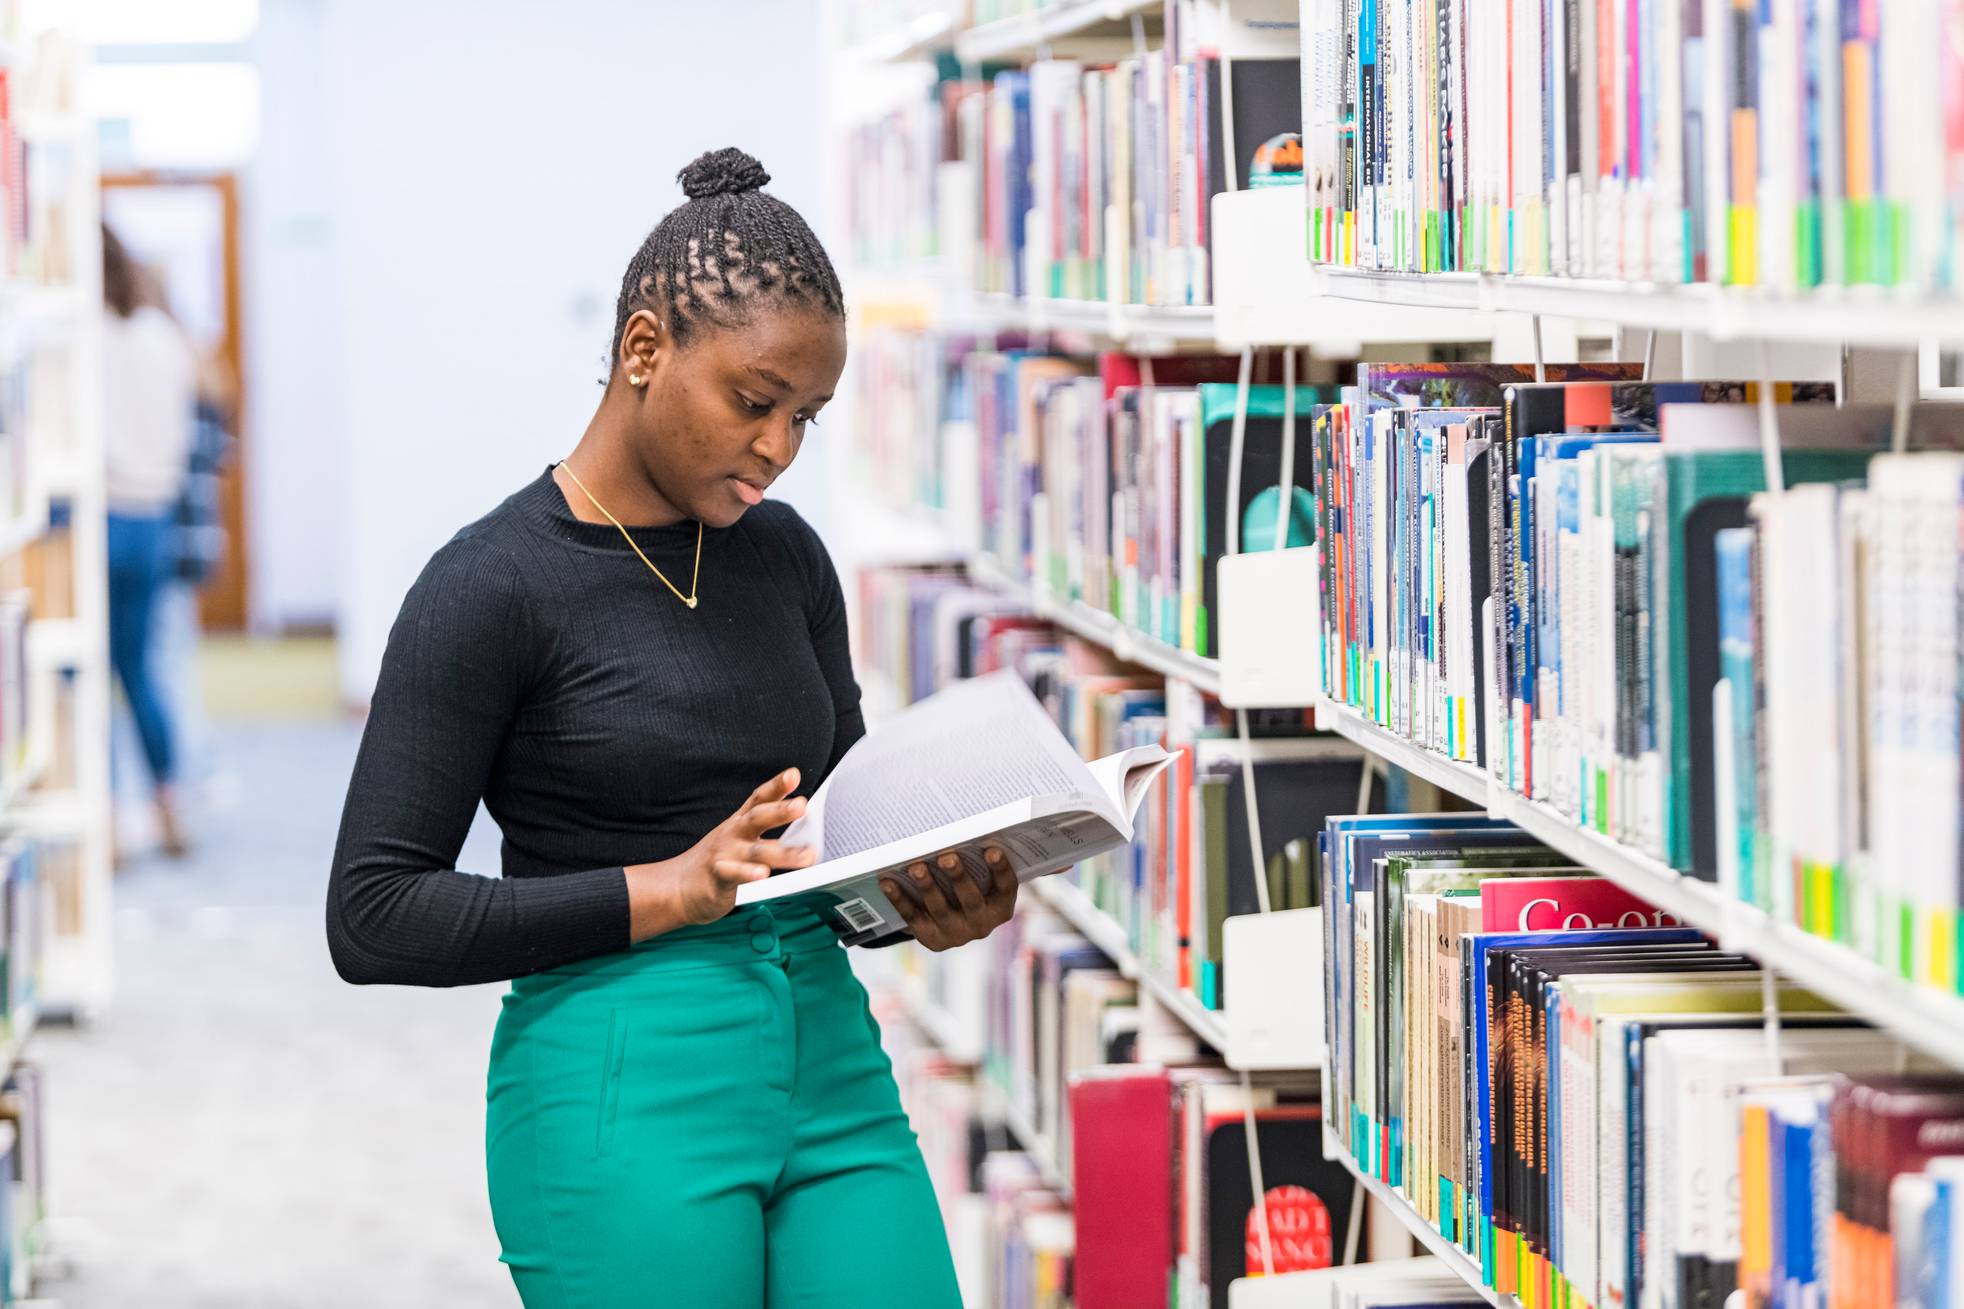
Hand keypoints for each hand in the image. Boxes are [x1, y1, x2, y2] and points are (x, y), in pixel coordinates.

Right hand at [626, 768, 815, 939]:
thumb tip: (807, 824)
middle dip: (780, 810)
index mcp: (741, 821)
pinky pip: (734, 874)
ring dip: (783, 853)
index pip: (759, 798)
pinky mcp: (718, 876)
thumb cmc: (719, 859)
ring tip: (806, 855)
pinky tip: (762, 874)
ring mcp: (725, 853)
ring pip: (756, 851)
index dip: (776, 785)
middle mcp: (734, 833)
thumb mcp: (741, 836)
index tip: (793, 774)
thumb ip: (770, 830)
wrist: (680, 886)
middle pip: (758, 817)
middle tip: (802, 805)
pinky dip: (748, 873)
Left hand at [879, 847, 1017, 951]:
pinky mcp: (932, 939)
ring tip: (916, 867)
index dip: (1000, 869)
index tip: (992, 850)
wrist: (948, 924)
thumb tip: (956, 826)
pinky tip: (888, 882)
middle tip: (947, 857)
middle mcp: (982, 924)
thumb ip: (975, 860)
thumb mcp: (979, 879)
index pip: (1006, 887)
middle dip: (959, 878)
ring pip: (941, 910)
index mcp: (1000, 906)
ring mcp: (957, 935)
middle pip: (972, 900)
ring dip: (928, 887)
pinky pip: (914, 918)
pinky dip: (900, 899)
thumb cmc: (966, 887)